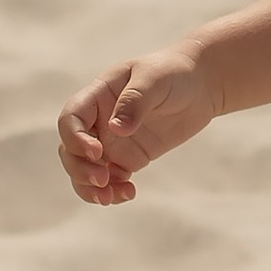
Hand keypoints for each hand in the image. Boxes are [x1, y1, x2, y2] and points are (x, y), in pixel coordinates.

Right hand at [56, 41, 216, 204]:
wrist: (199, 86)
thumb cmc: (172, 73)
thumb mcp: (154, 80)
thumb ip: (134, 101)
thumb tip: (116, 129)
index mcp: (97, 96)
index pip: (71, 119)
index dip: (75, 139)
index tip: (97, 152)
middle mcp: (98, 121)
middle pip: (70, 150)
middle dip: (79, 169)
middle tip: (102, 180)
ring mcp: (111, 142)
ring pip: (85, 170)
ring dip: (90, 188)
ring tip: (110, 198)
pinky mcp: (127, 158)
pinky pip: (110, 180)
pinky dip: (113, 191)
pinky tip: (128, 193)